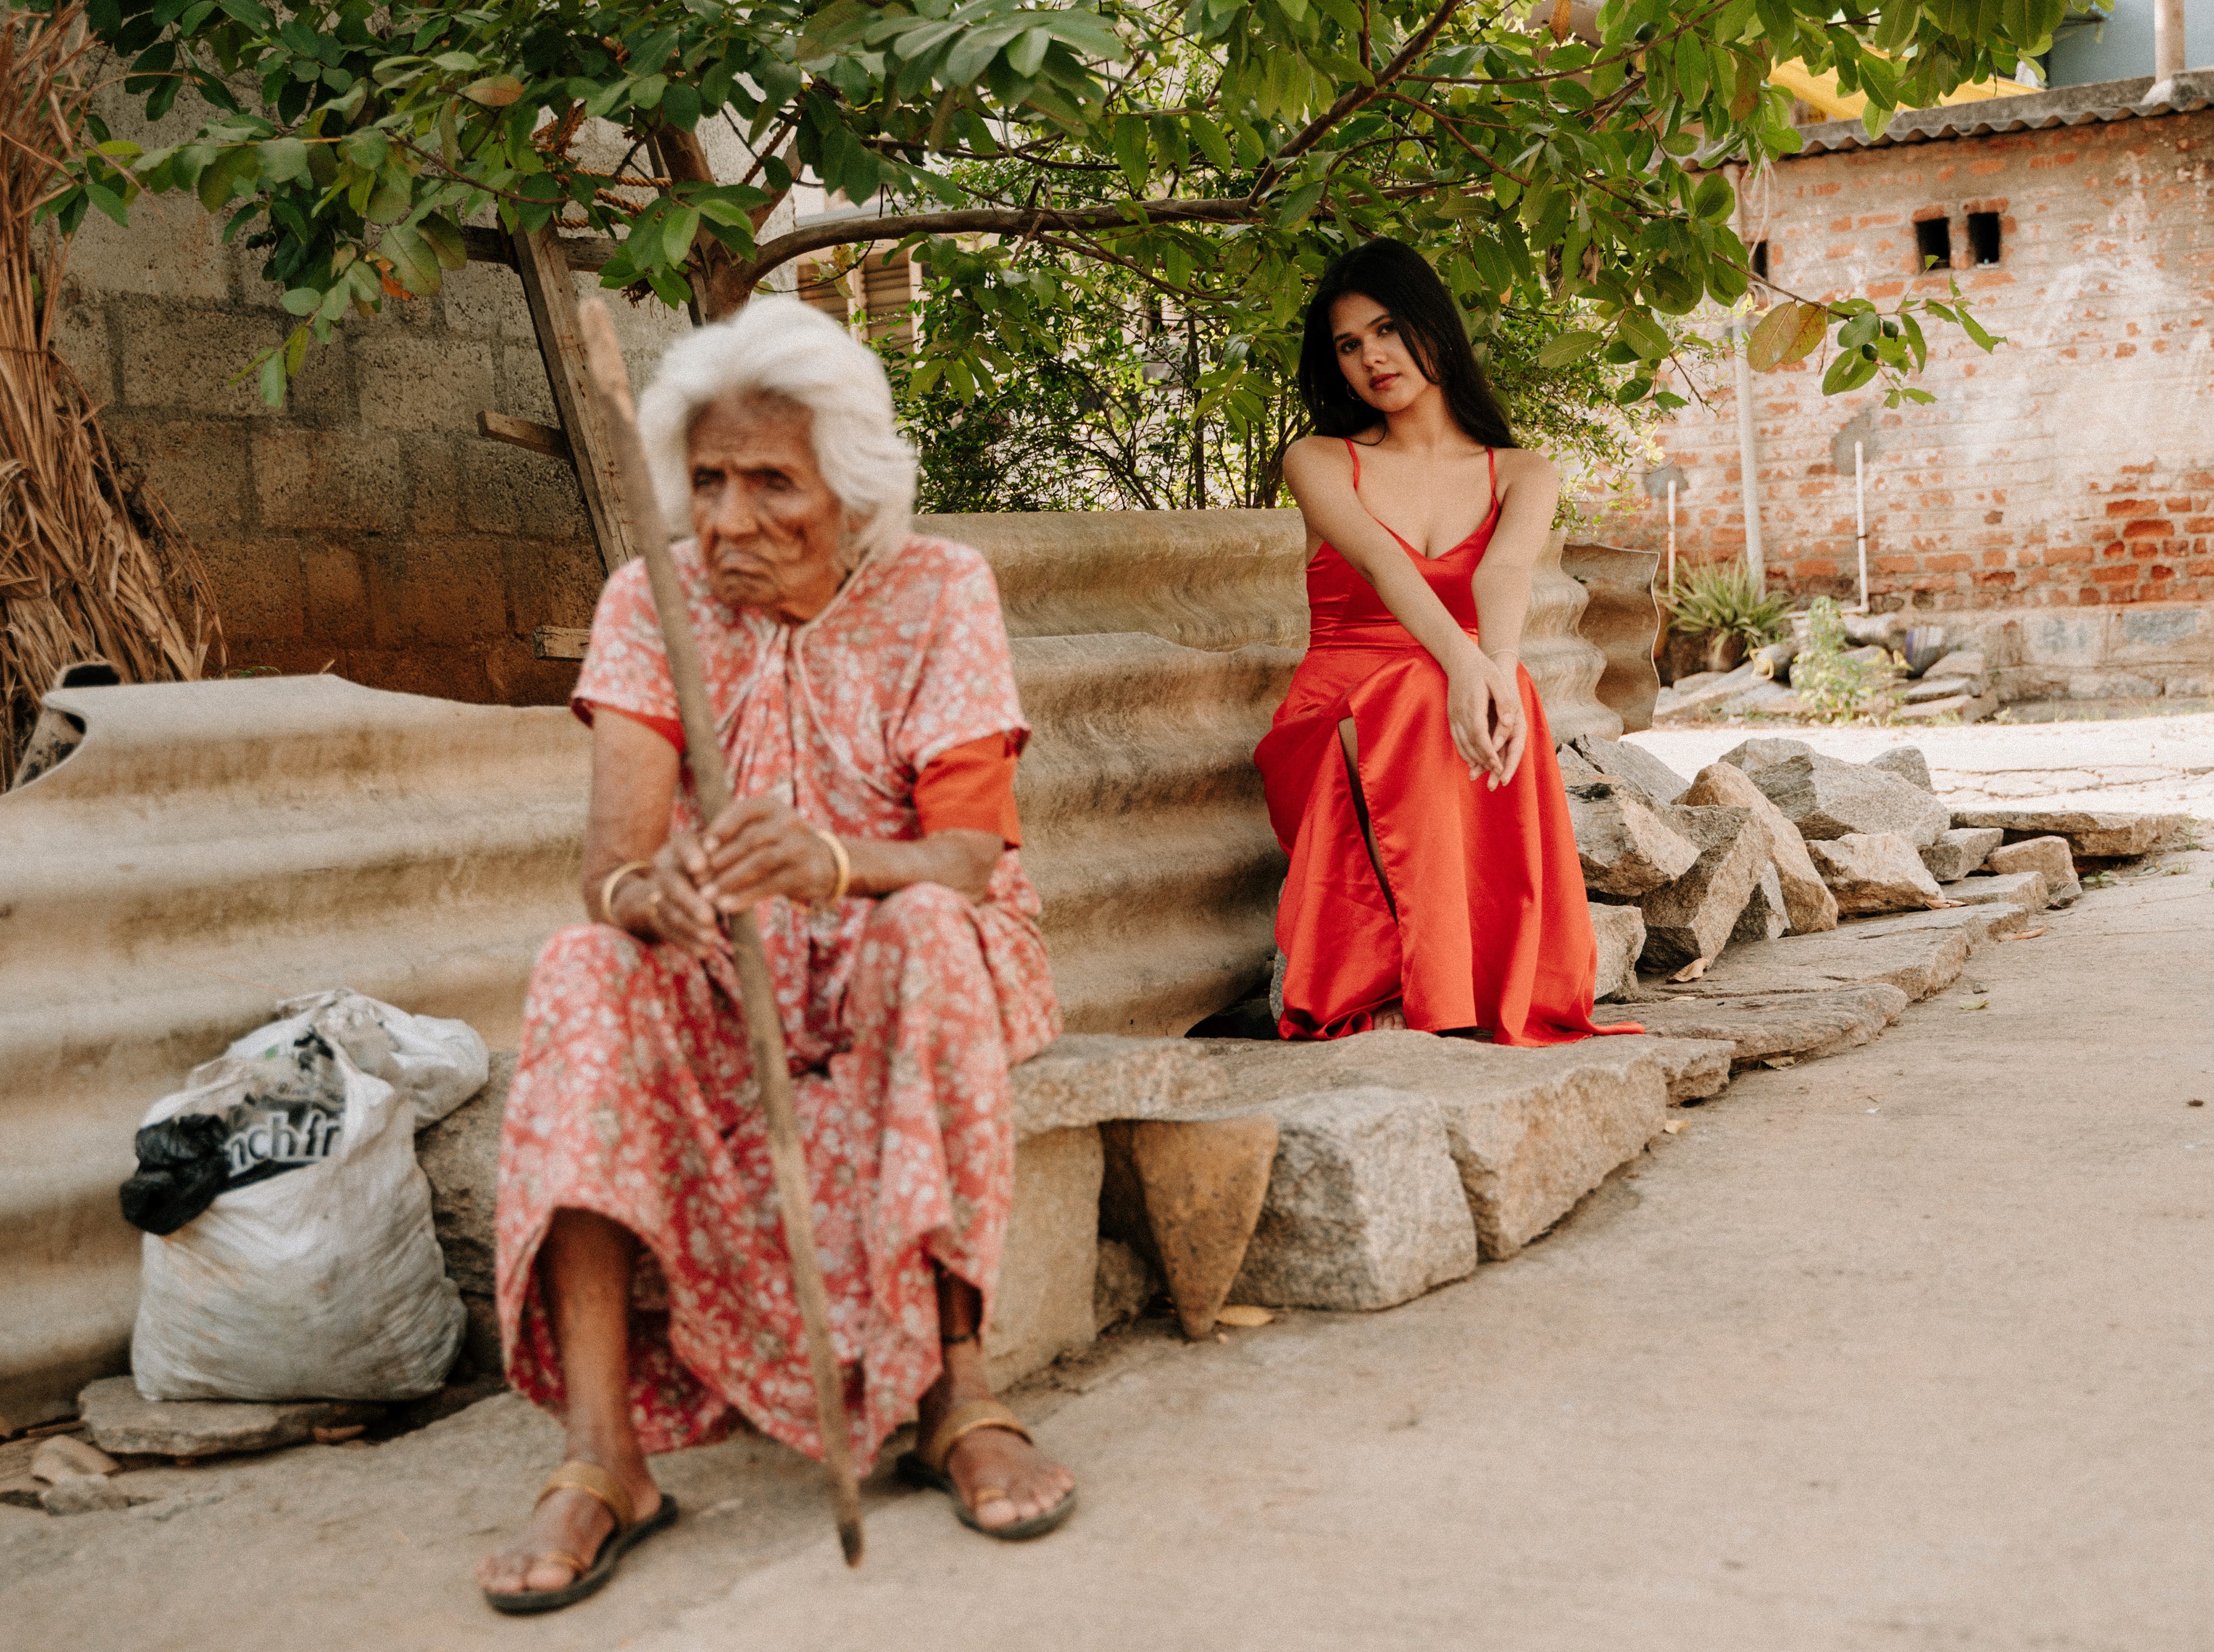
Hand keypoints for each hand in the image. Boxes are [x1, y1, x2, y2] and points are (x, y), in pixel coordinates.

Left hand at [634, 798, 837, 959]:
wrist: (824, 863)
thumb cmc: (777, 845)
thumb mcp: (759, 830)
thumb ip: (733, 836)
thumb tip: (695, 854)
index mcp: (771, 807)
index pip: (743, 811)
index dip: (722, 828)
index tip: (704, 848)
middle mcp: (788, 822)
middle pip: (750, 840)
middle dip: (721, 862)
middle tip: (697, 880)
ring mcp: (799, 846)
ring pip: (760, 862)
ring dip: (731, 881)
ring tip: (708, 896)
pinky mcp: (805, 872)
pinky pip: (771, 885)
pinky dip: (746, 896)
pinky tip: (728, 906)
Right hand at [1445, 653, 1525, 790]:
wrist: (1458, 659)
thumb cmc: (1482, 668)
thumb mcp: (1497, 680)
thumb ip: (1504, 702)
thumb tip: (1511, 722)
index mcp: (1473, 705)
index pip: (1480, 735)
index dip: (1489, 752)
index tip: (1498, 765)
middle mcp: (1460, 713)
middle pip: (1470, 743)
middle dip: (1483, 761)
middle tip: (1496, 774)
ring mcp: (1453, 715)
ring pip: (1461, 743)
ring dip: (1473, 758)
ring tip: (1485, 770)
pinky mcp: (1450, 716)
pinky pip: (1456, 738)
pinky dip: (1463, 751)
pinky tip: (1471, 758)